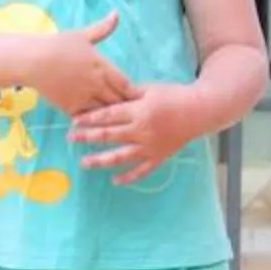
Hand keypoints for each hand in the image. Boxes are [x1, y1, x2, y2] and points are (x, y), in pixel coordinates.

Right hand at [24, 11, 132, 115]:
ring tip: (113, 114)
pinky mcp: (70, 107)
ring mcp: (83, 97)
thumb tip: (116, 13)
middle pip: (118, 100)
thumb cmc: (57, 45)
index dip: (133, 92)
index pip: (126, 85)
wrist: (32, 61)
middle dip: (124, 104)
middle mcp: (96, 84)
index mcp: (102, 66)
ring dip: (109, 112)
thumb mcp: (82, 35)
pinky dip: (92, 118)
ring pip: (104, 111)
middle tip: (129, 108)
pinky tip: (94, 117)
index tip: (137, 95)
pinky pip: (88, 117)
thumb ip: (103, 28)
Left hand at [70, 82, 210, 184]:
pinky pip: (142, 171)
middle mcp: (142, 130)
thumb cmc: (174, 95)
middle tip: (70, 138)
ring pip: (121, 156)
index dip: (89, 119)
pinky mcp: (159, 157)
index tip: (74, 121)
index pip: (108, 115)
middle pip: (109, 135)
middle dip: (88, 137)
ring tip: (84, 163)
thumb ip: (129, 94)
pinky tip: (115, 181)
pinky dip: (129, 177)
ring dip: (101, 160)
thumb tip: (109, 96)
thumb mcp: (150, 89)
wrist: (200, 111)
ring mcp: (150, 146)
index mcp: (139, 111)